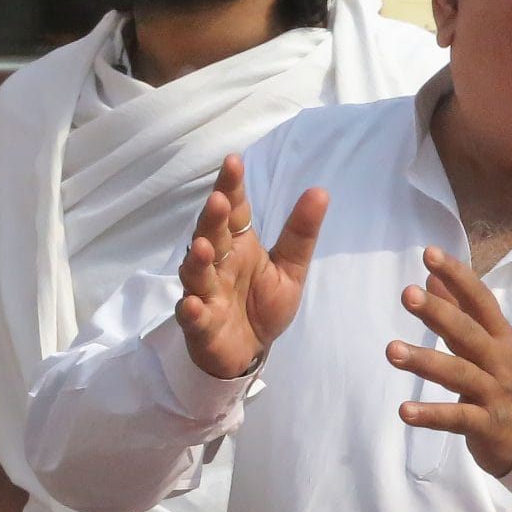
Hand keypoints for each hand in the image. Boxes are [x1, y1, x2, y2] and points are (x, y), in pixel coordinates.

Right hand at [175, 154, 327, 378]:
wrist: (249, 350)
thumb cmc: (263, 303)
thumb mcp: (290, 268)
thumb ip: (300, 233)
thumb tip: (320, 190)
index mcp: (239, 246)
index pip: (234, 212)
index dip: (231, 188)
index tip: (233, 161)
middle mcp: (218, 264)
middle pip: (211, 236)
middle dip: (212, 219)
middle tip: (218, 200)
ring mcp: (205, 293)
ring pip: (197, 273)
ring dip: (197, 260)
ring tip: (203, 246)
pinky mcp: (201, 324)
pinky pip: (193, 317)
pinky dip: (191, 311)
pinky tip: (192, 304)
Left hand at [389, 246, 511, 476]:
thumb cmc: (503, 385)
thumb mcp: (488, 346)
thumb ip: (459, 313)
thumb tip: (431, 277)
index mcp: (500, 338)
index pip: (480, 301)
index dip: (458, 277)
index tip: (429, 254)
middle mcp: (500, 361)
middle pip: (469, 333)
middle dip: (440, 313)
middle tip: (407, 294)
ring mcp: (495, 393)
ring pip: (460, 373)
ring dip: (425, 361)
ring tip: (391, 350)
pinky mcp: (487, 425)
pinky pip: (458, 418)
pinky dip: (431, 415)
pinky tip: (404, 412)